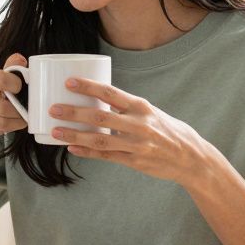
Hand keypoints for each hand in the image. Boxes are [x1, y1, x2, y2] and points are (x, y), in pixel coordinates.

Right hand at [0, 53, 27, 145]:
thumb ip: (8, 67)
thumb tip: (20, 59)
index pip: (0, 79)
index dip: (16, 85)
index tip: (20, 88)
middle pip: (2, 107)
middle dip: (18, 110)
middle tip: (25, 109)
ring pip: (1, 123)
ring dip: (16, 122)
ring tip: (21, 118)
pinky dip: (7, 129)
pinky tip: (9, 123)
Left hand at [48, 77, 219, 188]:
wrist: (191, 158)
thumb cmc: (169, 131)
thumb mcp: (152, 113)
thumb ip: (128, 108)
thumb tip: (100, 99)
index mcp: (141, 107)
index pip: (110, 93)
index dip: (88, 87)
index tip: (69, 82)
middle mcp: (138, 124)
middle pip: (100, 116)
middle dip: (74, 112)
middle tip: (53, 109)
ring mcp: (135, 144)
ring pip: (99, 139)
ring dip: (75, 135)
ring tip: (55, 131)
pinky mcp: (134, 162)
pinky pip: (106, 156)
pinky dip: (88, 153)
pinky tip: (72, 149)